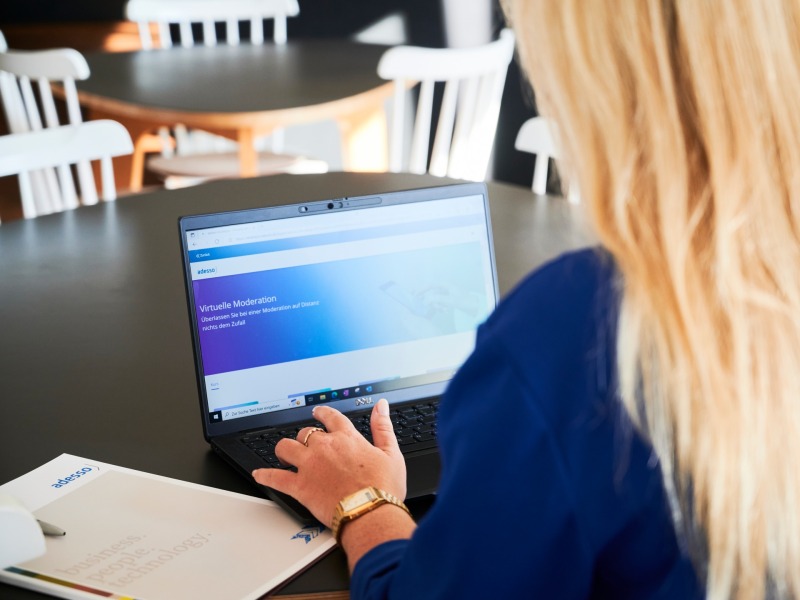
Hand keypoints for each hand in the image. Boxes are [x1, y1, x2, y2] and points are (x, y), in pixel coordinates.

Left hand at [252, 399, 406, 527]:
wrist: (369, 512)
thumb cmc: (383, 487)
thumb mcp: (391, 453)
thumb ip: (383, 427)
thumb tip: (381, 406)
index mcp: (346, 438)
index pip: (331, 417)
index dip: (323, 413)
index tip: (318, 413)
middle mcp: (324, 447)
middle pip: (306, 432)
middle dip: (304, 436)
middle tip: (305, 442)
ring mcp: (309, 465)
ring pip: (286, 447)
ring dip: (284, 449)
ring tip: (284, 454)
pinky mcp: (300, 487)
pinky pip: (275, 477)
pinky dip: (265, 476)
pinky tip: (259, 475)